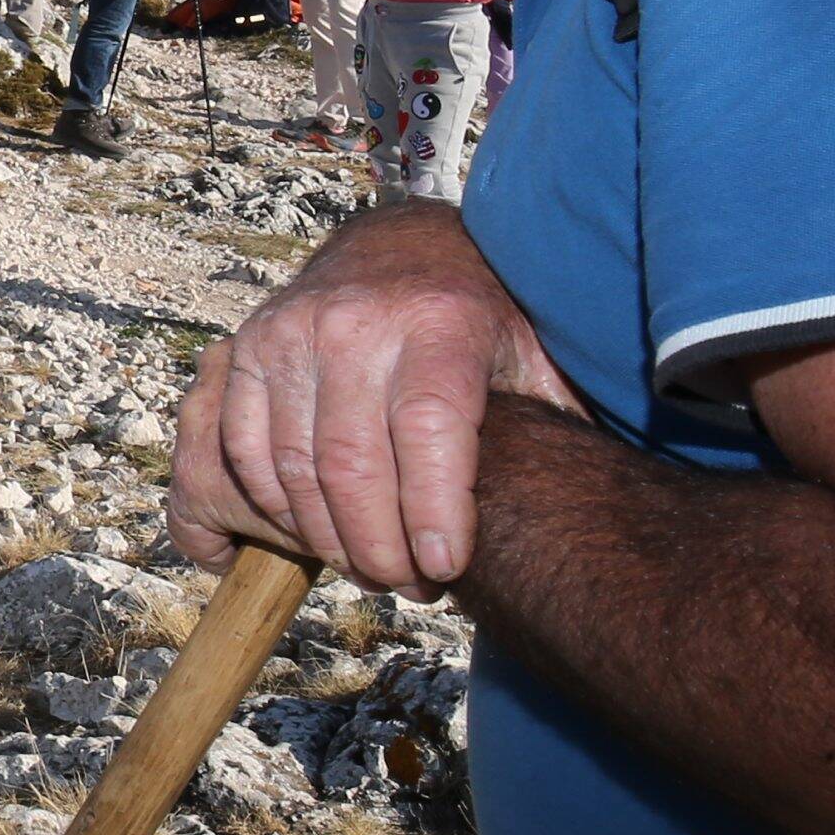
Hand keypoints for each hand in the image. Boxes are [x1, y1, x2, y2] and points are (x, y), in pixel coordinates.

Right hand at [171, 201, 571, 590]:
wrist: (395, 249)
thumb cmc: (474, 319)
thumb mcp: (529, 353)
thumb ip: (550, 419)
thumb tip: (589, 497)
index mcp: (438, 320)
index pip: (427, 428)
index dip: (433, 510)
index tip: (445, 567)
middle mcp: (355, 322)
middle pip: (353, 462)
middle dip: (380, 547)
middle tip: (410, 585)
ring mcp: (290, 334)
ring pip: (294, 468)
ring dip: (329, 541)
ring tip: (372, 569)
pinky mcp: (246, 350)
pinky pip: (245, 452)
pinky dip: (274, 509)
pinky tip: (315, 535)